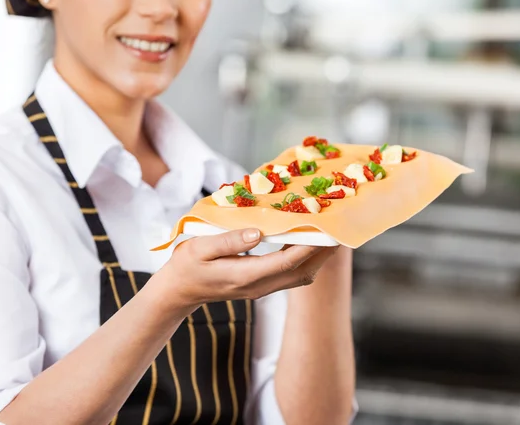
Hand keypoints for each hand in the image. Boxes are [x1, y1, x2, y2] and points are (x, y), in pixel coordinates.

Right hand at [157, 229, 338, 306]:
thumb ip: (228, 240)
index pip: (285, 263)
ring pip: (301, 276)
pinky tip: (309, 240)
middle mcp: (258, 286)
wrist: (180, 291)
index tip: (326, 230)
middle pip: (301, 272)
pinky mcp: (262, 285)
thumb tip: (258, 233)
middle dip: (323, 252)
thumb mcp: (199, 248)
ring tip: (330, 232)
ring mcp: (262, 288)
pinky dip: (306, 258)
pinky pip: (293, 274)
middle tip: (340, 228)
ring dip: (318, 257)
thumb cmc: (186, 265)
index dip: (308, 247)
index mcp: (244, 276)